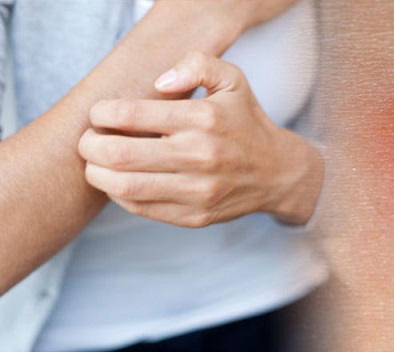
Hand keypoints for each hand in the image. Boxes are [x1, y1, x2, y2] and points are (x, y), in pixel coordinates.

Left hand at [79, 52, 322, 226]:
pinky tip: (120, 181)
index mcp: (204, 119)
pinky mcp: (195, 216)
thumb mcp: (233, 80)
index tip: (100, 114)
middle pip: (119, 154)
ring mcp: (198, 190)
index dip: (103, 114)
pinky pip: (141, 208)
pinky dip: (119, 194)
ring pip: (125, 186)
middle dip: (90, 145)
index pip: (132, 114)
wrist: (277, 172)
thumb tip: (160, 82)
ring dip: (97, 173)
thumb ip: (197, 65)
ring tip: (97, 162)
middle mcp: (201, 156)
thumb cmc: (246, 123)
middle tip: (89, 139)